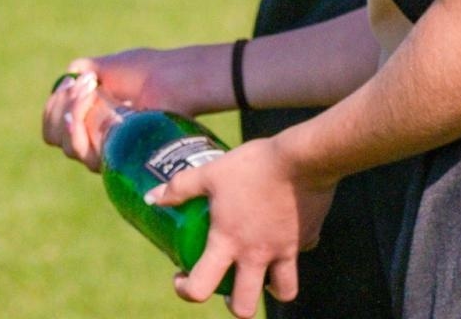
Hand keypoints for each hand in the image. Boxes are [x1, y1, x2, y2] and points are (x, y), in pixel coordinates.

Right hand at [42, 47, 221, 169]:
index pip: (53, 128)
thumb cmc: (146, 70)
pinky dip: (77, 122)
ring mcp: (105, 151)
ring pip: (67, 145)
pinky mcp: (115, 159)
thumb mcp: (109, 66)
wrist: (171, 78)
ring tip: (91, 88)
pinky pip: (81, 150)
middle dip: (60, 106)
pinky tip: (91, 99)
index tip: (69, 83)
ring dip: (70, 111)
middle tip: (84, 84)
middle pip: (54, 137)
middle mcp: (94, 140)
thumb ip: (86, 70)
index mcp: (89, 120)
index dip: (54, 107)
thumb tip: (68, 76)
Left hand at [153, 137, 334, 318]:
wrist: (303, 157)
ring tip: (263, 271)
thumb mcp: (212, 172)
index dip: (186, 291)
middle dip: (234, 304)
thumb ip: (181, 187)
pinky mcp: (308, 237)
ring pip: (283, 291)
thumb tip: (152, 197)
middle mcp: (256, 255)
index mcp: (228, 243)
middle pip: (244, 306)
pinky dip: (294, 247)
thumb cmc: (254, 165)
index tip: (182, 277)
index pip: (200, 288)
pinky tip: (288, 228)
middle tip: (226, 285)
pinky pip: (301, 251)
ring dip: (271, 287)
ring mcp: (286, 250)